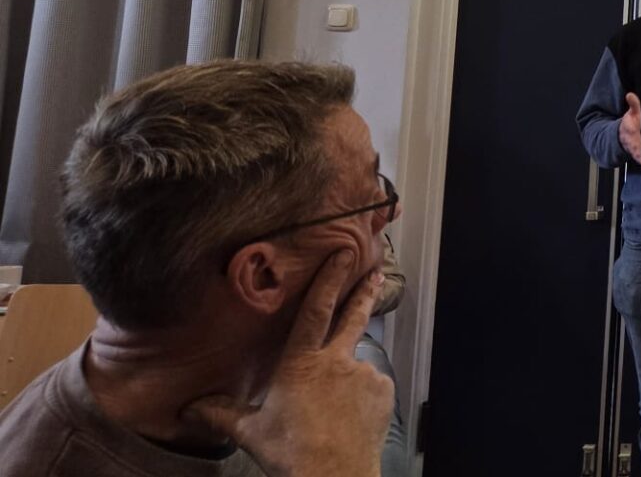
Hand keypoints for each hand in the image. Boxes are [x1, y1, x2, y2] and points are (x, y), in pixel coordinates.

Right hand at [182, 251, 391, 476]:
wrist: (335, 475)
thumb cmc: (291, 453)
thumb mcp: (251, 431)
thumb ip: (222, 413)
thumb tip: (188, 408)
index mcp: (302, 363)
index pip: (316, 310)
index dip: (329, 279)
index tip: (344, 254)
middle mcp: (337, 361)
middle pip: (353, 317)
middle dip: (364, 291)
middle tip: (376, 269)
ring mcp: (364, 374)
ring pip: (355, 364)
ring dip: (348, 376)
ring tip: (335, 408)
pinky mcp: (383, 391)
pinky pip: (372, 386)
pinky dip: (362, 395)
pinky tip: (350, 417)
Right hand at [618, 92, 640, 164]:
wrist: (623, 135)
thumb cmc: (631, 122)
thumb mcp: (633, 112)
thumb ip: (633, 104)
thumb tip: (629, 94)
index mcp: (626, 125)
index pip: (626, 124)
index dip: (627, 123)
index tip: (628, 122)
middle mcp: (627, 136)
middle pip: (628, 138)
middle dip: (630, 139)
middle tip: (633, 139)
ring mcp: (630, 144)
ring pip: (631, 148)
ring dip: (634, 150)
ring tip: (637, 154)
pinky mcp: (635, 150)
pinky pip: (636, 155)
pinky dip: (639, 158)